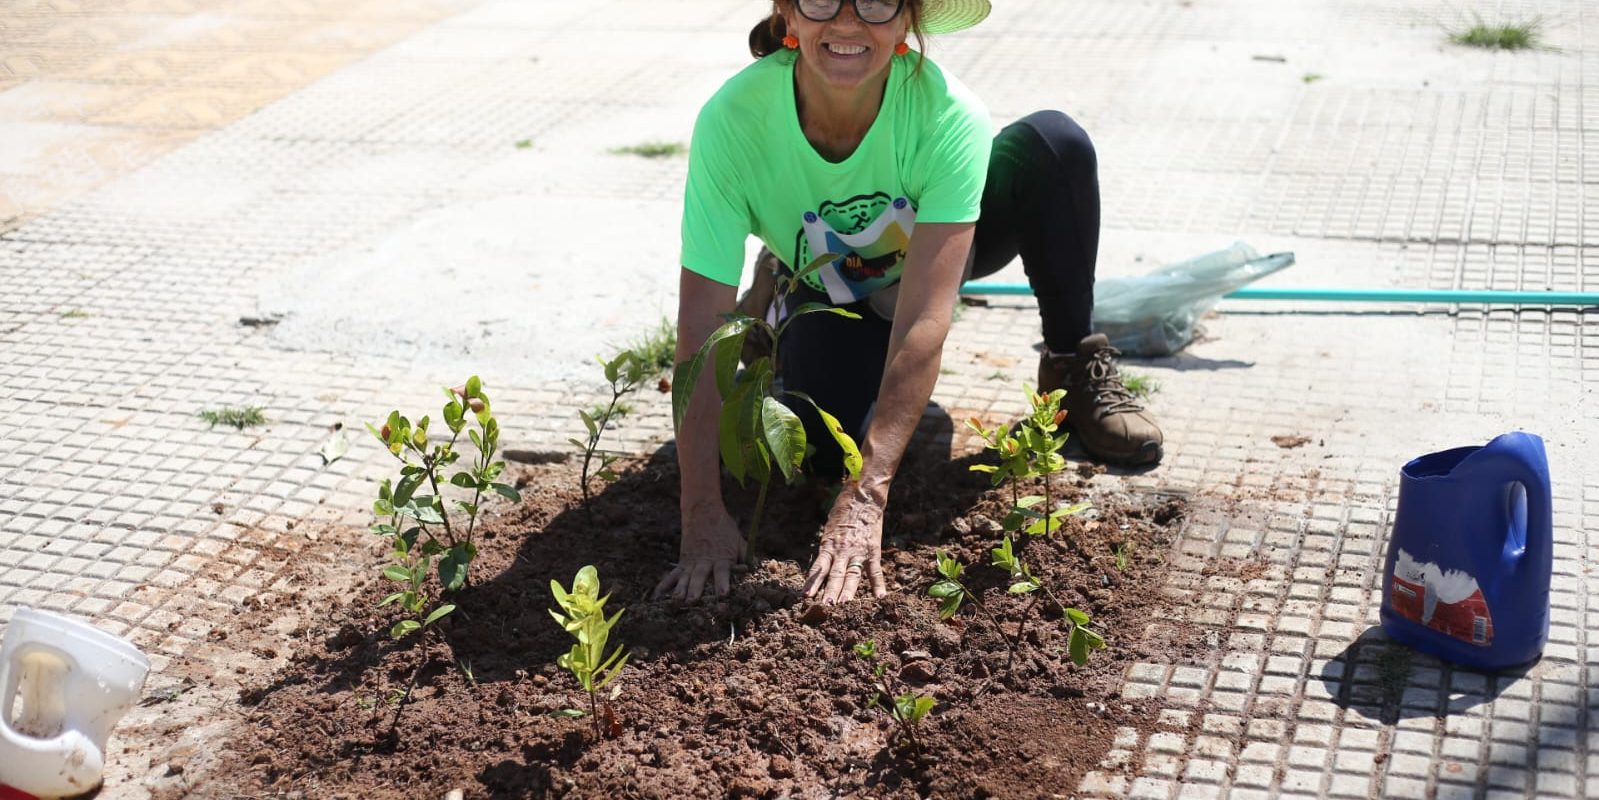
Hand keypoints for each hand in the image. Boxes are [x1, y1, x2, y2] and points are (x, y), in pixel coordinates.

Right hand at [653, 502, 743, 601]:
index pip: (722, 572)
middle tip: (693, 601)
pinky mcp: (683, 561)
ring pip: (685, 577)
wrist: (703, 510)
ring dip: (681, 589)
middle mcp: (705, 561)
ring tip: (676, 600)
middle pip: (700, 577)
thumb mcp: (739, 540)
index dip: (723, 583)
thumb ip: (747, 556)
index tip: (723, 594)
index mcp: (721, 557)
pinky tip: (658, 597)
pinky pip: (672, 575)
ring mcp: (692, 562)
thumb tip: (760, 569)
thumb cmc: (724, 528)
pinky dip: (665, 585)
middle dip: (696, 589)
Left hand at [802, 485, 887, 603]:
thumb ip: (827, 548)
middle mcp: (842, 550)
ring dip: (848, 591)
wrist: (863, 497)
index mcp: (828, 545)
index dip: (813, 583)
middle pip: (835, 575)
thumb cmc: (843, 512)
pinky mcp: (873, 550)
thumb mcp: (830, 529)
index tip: (806, 597)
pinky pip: (875, 571)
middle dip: (830, 592)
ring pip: (852, 575)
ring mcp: (858, 551)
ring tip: (844, 605)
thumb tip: (822, 566)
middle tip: (825, 607)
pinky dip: (878, 585)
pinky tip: (880, 598)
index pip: (819, 568)